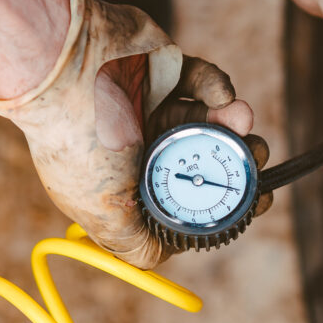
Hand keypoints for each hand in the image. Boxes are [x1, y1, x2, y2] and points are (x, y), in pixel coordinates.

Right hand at [0, 0, 271, 268]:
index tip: (252, 203)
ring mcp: (152, 106)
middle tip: (256, 157)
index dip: (219, 204)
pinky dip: (217, 88)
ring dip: (234, 125)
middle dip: (236, 161)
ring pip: (209, 121)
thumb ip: (134, 243)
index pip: (182, 200)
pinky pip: (202, 80)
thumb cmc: (80, 143)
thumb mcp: (104, 212)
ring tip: (245, 124)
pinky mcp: (163, 69)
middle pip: (203, 159)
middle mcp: (140, 146)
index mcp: (125, 182)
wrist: (65, 64)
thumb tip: (160, 257)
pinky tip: (223, 98)